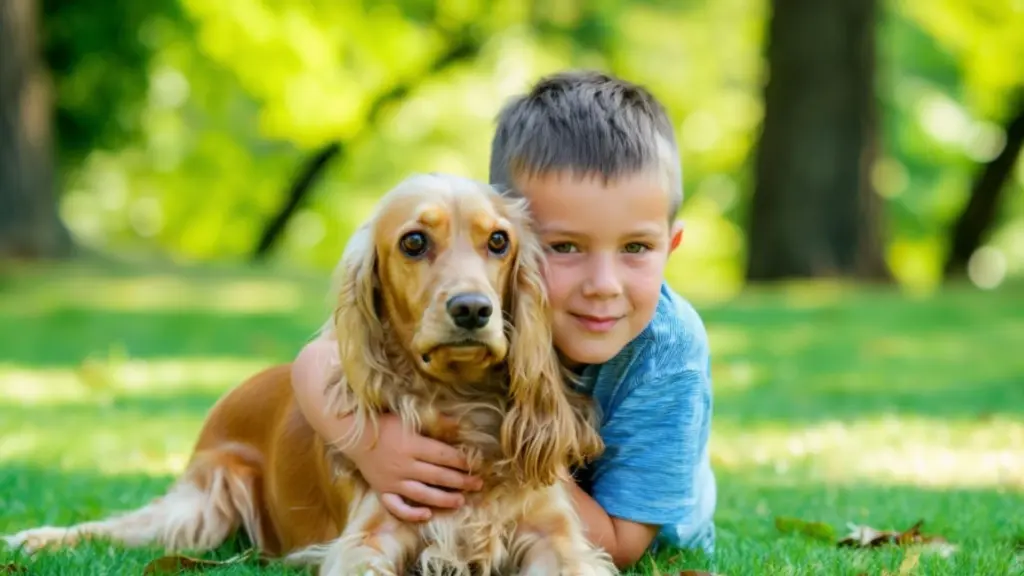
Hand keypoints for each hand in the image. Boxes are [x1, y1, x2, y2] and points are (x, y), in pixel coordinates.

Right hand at [342, 413, 482, 521]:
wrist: (352, 435)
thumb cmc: (384, 424)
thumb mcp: (410, 417)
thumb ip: (435, 421)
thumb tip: (460, 424)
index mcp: (412, 445)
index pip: (443, 455)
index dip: (461, 461)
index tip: (476, 464)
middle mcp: (404, 465)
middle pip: (437, 476)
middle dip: (460, 481)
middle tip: (478, 484)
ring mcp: (393, 481)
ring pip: (422, 494)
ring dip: (443, 499)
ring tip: (461, 501)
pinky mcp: (382, 491)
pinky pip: (397, 507)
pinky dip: (411, 513)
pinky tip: (427, 514)